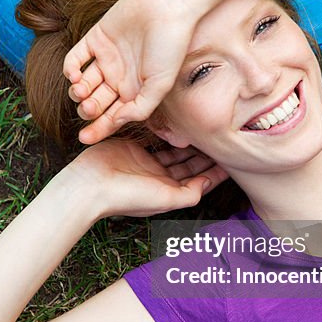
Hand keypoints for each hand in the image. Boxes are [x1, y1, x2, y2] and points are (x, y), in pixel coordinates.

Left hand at [63, 0, 198, 144]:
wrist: (167, 7)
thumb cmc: (171, 46)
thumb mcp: (161, 85)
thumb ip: (140, 108)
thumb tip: (117, 122)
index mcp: (135, 91)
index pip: (112, 116)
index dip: (98, 129)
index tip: (84, 139)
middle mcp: (119, 77)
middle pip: (96, 103)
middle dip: (88, 111)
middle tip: (89, 108)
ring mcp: (107, 58)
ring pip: (83, 84)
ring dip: (77, 93)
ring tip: (81, 91)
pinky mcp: (96, 38)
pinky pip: (75, 58)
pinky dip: (70, 70)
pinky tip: (74, 75)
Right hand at [69, 139, 228, 218]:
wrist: (90, 185)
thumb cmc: (126, 196)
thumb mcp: (164, 199)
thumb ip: (189, 194)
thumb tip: (208, 183)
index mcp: (169, 192)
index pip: (199, 180)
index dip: (216, 170)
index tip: (232, 155)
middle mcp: (160, 179)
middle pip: (189, 165)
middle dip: (205, 153)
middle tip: (221, 135)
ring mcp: (146, 163)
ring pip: (174, 151)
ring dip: (189, 141)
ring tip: (205, 127)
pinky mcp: (134, 149)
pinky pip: (156, 139)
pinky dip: (167, 133)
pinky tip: (179, 122)